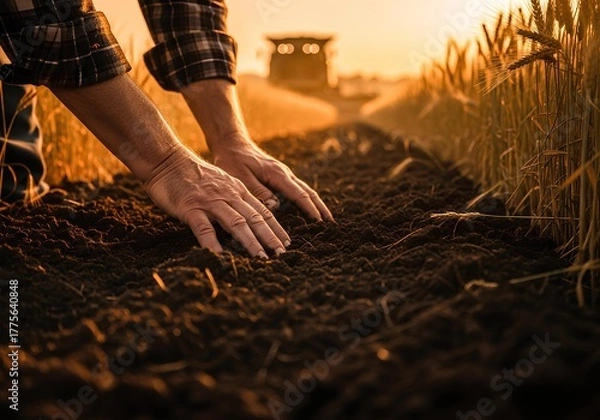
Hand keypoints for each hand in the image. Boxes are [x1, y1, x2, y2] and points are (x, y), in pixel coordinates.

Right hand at [144, 147, 290, 256]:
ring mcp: (210, 202)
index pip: (261, 211)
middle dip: (270, 237)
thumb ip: (234, 197)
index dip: (275, 227)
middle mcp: (228, 196)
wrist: (166, 160)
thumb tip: (247, 216)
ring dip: (250, 242)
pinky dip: (213, 243)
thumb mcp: (220, 182)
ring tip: (261, 258)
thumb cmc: (191, 174)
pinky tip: (220, 256)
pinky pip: (204, 228)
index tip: (286, 242)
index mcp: (236, 190)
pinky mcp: (191, 208)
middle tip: (281, 253)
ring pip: (236, 223)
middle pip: (254, 218)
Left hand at [213, 136, 333, 221]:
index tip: (319, 222)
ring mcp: (284, 175)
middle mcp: (285, 174)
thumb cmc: (233, 161)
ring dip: (316, 204)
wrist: (232, 144)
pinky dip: (307, 200)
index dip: (310, 209)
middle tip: (331, 224)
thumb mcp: (241, 177)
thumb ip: (258, 191)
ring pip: (306, 191)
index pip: (299, 194)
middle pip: (308, 192)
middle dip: (320, 208)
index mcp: (277, 174)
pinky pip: (298, 190)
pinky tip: (309, 209)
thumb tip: (275, 206)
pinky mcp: (280, 177)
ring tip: (325, 219)